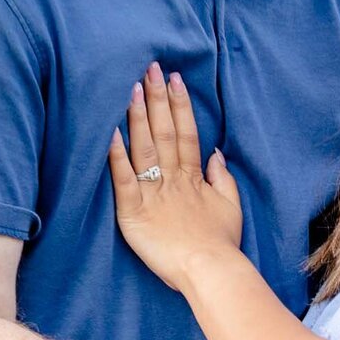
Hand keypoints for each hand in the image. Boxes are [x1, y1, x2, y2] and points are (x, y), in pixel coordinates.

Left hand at [109, 62, 242, 291]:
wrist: (211, 271)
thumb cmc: (221, 244)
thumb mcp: (230, 207)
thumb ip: (222, 178)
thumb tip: (217, 153)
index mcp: (194, 177)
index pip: (186, 133)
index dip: (180, 105)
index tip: (174, 79)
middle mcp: (173, 179)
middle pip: (164, 132)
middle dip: (158, 99)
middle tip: (150, 68)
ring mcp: (153, 194)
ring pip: (144, 148)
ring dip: (138, 117)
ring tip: (132, 88)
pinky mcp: (134, 212)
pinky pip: (123, 179)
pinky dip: (115, 156)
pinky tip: (109, 133)